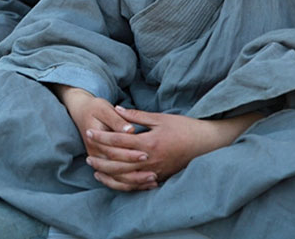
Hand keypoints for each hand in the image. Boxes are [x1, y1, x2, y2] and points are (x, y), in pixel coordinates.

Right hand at [51, 85, 157, 191]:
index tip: (146, 155)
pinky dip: (129, 185)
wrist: (81, 112)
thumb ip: (117, 120)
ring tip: (153, 181)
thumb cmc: (95, 109)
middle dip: (135, 172)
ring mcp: (98, 161)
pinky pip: (115, 181)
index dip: (130, 154)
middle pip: (115, 168)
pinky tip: (145, 185)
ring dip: (134, 182)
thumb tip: (130, 130)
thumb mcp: (104, 109)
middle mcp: (95, 153)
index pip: (113, 152)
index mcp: (94, 140)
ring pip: (115, 178)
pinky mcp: (103, 165)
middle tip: (154, 173)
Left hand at [84, 106, 262, 190]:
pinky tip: (115, 180)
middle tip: (87, 155)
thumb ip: (136, 116)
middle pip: (119, 161)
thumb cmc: (184, 127)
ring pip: (126, 176)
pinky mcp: (160, 177)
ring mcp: (155, 171)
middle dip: (101, 158)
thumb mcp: (159, 118)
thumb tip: (117, 109)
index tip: (89, 132)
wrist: (206, 143)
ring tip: (96, 169)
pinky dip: (124, 183)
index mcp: (148, 142)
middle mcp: (150, 159)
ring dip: (109, 173)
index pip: (119, 141)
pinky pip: (138, 184)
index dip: (102, 137)